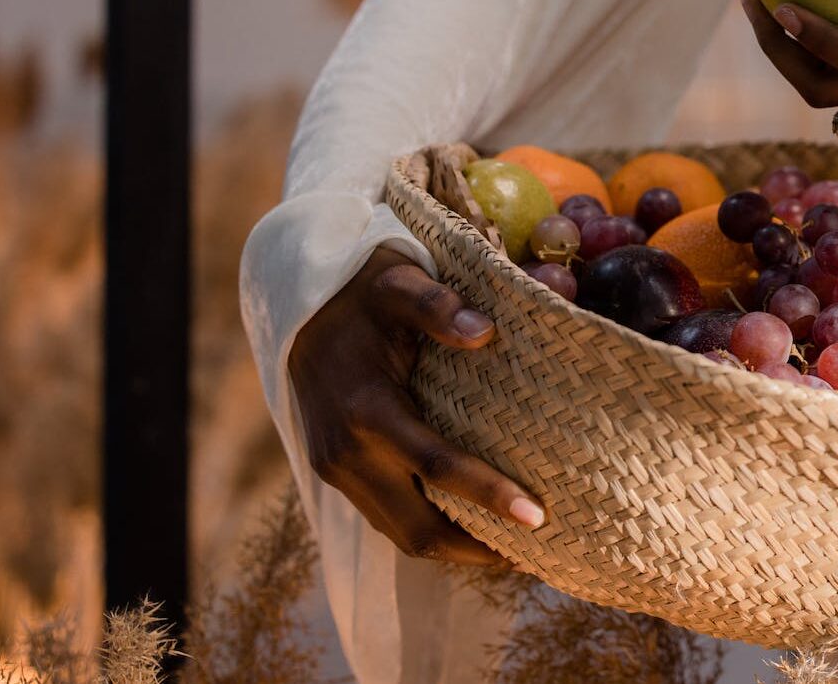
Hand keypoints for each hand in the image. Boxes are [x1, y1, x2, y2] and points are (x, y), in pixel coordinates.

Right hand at [288, 246, 544, 564]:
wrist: (299, 307)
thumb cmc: (363, 292)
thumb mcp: (399, 283)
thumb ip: (438, 306)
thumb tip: (485, 333)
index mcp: (366, 410)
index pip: (436, 466)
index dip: (488, 495)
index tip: (538, 516)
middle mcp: (346, 453)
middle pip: (417, 528)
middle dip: (477, 549)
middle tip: (538, 553)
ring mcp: (336, 470)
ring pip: (400, 534)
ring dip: (455, 550)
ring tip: (515, 553)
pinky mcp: (337, 474)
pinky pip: (387, 520)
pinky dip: (430, 531)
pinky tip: (473, 531)